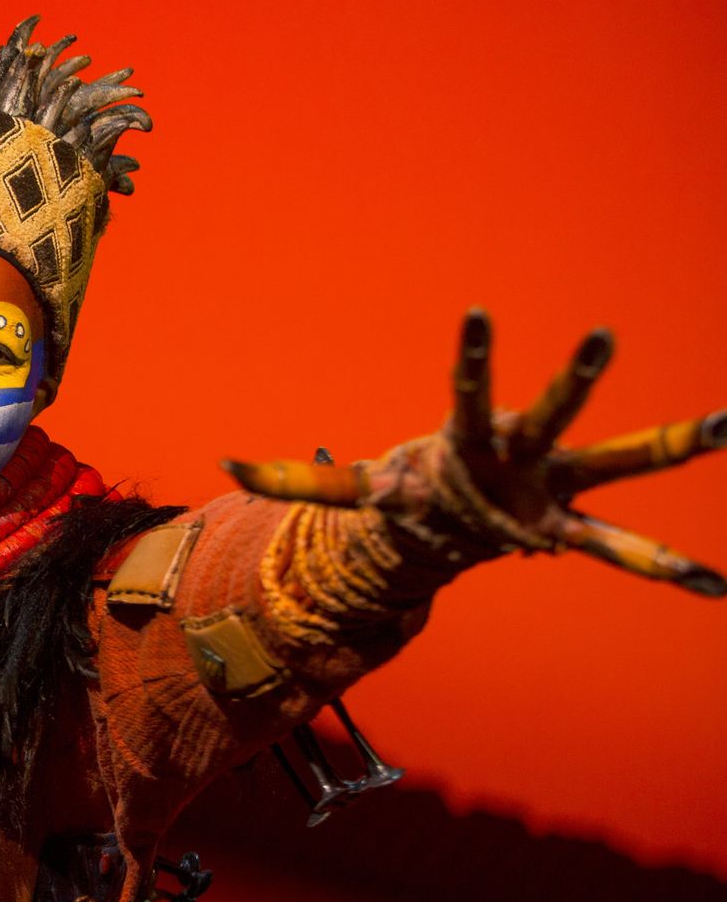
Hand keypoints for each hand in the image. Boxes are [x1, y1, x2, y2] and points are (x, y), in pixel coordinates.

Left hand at [224, 309, 725, 596]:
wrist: (445, 522)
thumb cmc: (406, 489)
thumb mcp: (350, 488)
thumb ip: (293, 478)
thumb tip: (223, 463)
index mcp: (464, 438)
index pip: (467, 389)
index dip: (472, 355)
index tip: (479, 312)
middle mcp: (519, 454)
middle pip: (549, 412)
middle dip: (574, 378)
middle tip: (604, 333)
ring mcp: (551, 487)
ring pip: (614, 462)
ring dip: (666, 444)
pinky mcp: (565, 527)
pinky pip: (620, 550)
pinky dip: (666, 570)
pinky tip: (714, 589)